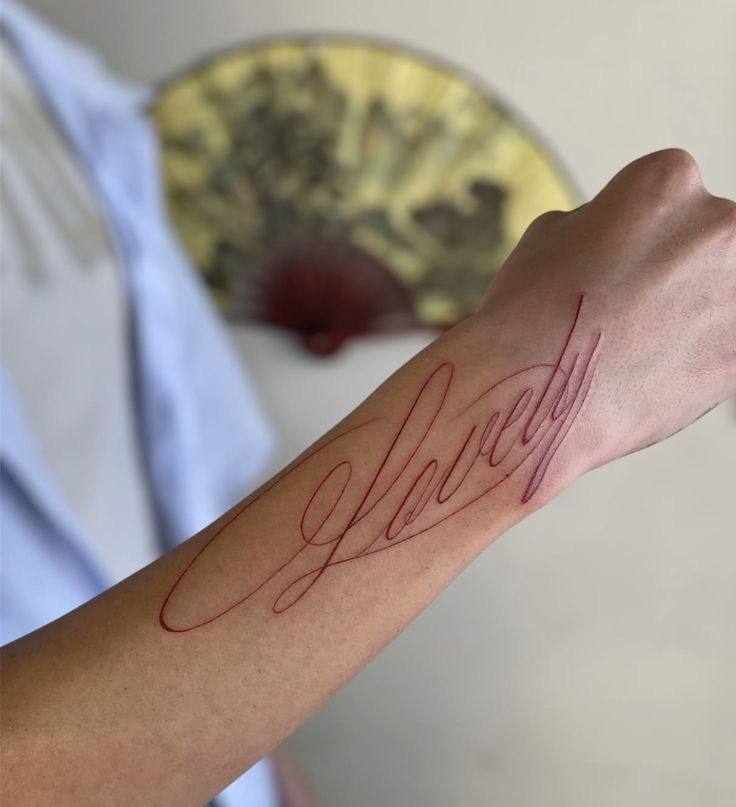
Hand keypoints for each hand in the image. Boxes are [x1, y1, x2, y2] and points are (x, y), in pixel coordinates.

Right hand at [481, 148, 735, 473]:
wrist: (534, 399)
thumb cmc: (530, 318)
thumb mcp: (549, 235)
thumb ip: (602, 223)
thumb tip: (620, 237)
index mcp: (668, 180)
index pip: (671, 195)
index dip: (638, 234)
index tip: (618, 262)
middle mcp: (720, 225)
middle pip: (708, 240)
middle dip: (674, 270)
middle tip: (630, 307)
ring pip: (721, 293)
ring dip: (691, 311)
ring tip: (639, 344)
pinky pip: (725, 343)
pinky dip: (698, 354)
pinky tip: (653, 370)